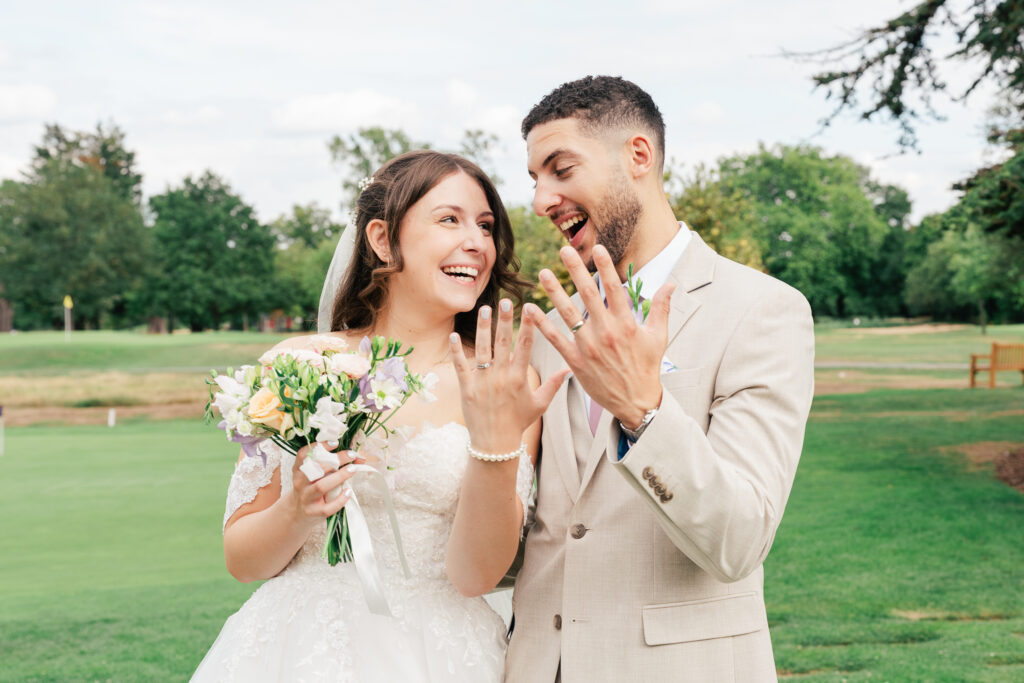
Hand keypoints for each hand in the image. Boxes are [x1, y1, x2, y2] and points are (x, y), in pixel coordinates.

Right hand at [287, 444, 363, 525]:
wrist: (297, 515)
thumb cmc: (311, 490)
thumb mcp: (316, 476)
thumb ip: (333, 465)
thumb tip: (359, 458)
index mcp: (299, 470)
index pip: (303, 455)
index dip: (318, 446)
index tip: (335, 442)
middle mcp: (300, 483)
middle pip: (315, 469)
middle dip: (334, 460)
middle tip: (351, 454)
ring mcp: (306, 498)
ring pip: (321, 486)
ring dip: (339, 477)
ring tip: (353, 469)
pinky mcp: (314, 512)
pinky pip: (327, 507)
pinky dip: (340, 500)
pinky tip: (348, 492)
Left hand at [450, 299, 568, 452]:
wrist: (495, 444)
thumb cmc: (518, 423)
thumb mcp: (539, 404)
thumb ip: (553, 385)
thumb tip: (569, 368)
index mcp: (520, 378)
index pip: (525, 346)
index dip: (528, 326)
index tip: (529, 308)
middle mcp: (502, 377)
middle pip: (504, 343)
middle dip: (505, 320)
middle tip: (506, 301)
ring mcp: (483, 382)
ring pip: (482, 350)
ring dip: (483, 328)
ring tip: (484, 309)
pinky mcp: (467, 388)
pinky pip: (461, 366)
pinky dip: (456, 351)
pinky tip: (453, 335)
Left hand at [527, 244, 674, 428]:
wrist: (635, 401)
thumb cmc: (647, 367)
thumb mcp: (659, 337)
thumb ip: (661, 308)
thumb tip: (670, 284)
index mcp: (626, 324)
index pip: (613, 288)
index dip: (604, 266)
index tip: (596, 247)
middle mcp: (606, 332)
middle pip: (588, 295)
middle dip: (575, 270)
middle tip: (564, 250)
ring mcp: (589, 347)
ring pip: (568, 314)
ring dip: (554, 292)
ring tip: (543, 273)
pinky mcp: (576, 361)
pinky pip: (556, 339)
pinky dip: (542, 324)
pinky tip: (531, 309)